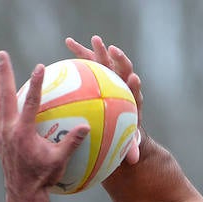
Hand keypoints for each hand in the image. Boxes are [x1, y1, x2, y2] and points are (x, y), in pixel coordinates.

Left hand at [0, 51, 89, 199]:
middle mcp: (8, 129)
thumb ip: (72, 143)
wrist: (22, 194)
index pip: (30, 103)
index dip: (36, 84)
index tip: (39, 67)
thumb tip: (87, 127)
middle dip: (3, 74)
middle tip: (1, 55)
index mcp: (23, 133)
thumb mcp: (60, 161)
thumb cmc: (44, 178)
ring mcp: (1, 133)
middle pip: (5, 95)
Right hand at [64, 35, 143, 164]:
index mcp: (130, 98)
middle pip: (122, 69)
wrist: (117, 117)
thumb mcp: (126, 140)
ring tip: (94, 40)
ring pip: (106, 61)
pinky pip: (89, 60)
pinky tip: (68, 42)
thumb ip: (130, 148)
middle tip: (113, 51)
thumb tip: (134, 160)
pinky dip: (80, 50)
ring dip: (100, 50)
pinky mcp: (98, 71)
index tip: (134, 79)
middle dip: (119, 59)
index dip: (134, 84)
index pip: (134, 90)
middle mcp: (122, 83)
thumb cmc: (122, 131)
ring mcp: (109, 75)